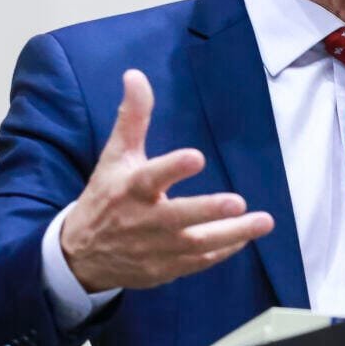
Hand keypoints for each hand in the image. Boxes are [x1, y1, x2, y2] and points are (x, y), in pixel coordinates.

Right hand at [60, 69, 274, 291]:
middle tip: (238, 202)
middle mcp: (142, 221)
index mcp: (129, 189)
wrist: (80, 255)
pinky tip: (246, 237)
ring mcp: (154, 249)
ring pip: (196, 243)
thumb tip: (135, 75)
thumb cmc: (105, 197)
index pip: (150, 177)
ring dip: (231, 234)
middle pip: (177, 217)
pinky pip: (198, 261)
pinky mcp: (164, 270)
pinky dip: (222, 251)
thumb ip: (132, 117)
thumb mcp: (115, 156)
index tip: (196, 157)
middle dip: (207, 210)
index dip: (172, 168)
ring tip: (263, 221)